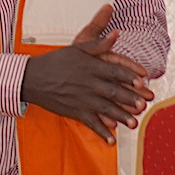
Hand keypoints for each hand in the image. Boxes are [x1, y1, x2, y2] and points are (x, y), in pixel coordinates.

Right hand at [21, 5, 153, 143]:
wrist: (30, 78)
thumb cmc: (55, 61)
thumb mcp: (76, 48)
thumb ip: (98, 43)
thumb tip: (116, 34)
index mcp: (90, 67)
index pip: (115, 72)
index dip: (130, 77)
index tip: (143, 82)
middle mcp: (88, 84)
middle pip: (113, 92)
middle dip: (129, 99)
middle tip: (143, 104)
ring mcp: (81, 99)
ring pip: (105, 109)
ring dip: (121, 117)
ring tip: (134, 123)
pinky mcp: (74, 111)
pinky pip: (90, 123)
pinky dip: (101, 132)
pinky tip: (112, 139)